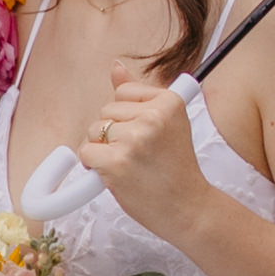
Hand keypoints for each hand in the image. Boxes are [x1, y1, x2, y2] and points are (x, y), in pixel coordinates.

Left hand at [81, 44, 214, 245]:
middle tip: (139, 156)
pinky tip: (115, 174)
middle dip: (113, 133)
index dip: (126, 116)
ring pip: (94, 130)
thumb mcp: (167, 124)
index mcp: (169, 101)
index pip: (122, 92)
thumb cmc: (176, 169)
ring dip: (102, 149)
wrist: (188, 208)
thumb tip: (115, 67)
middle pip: (106, 111)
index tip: (144, 136)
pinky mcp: (117, 161)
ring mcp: (134, 138)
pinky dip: (93, 165)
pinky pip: (86, 152)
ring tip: (129, 166)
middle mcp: (153, 116)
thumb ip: (139, 95)